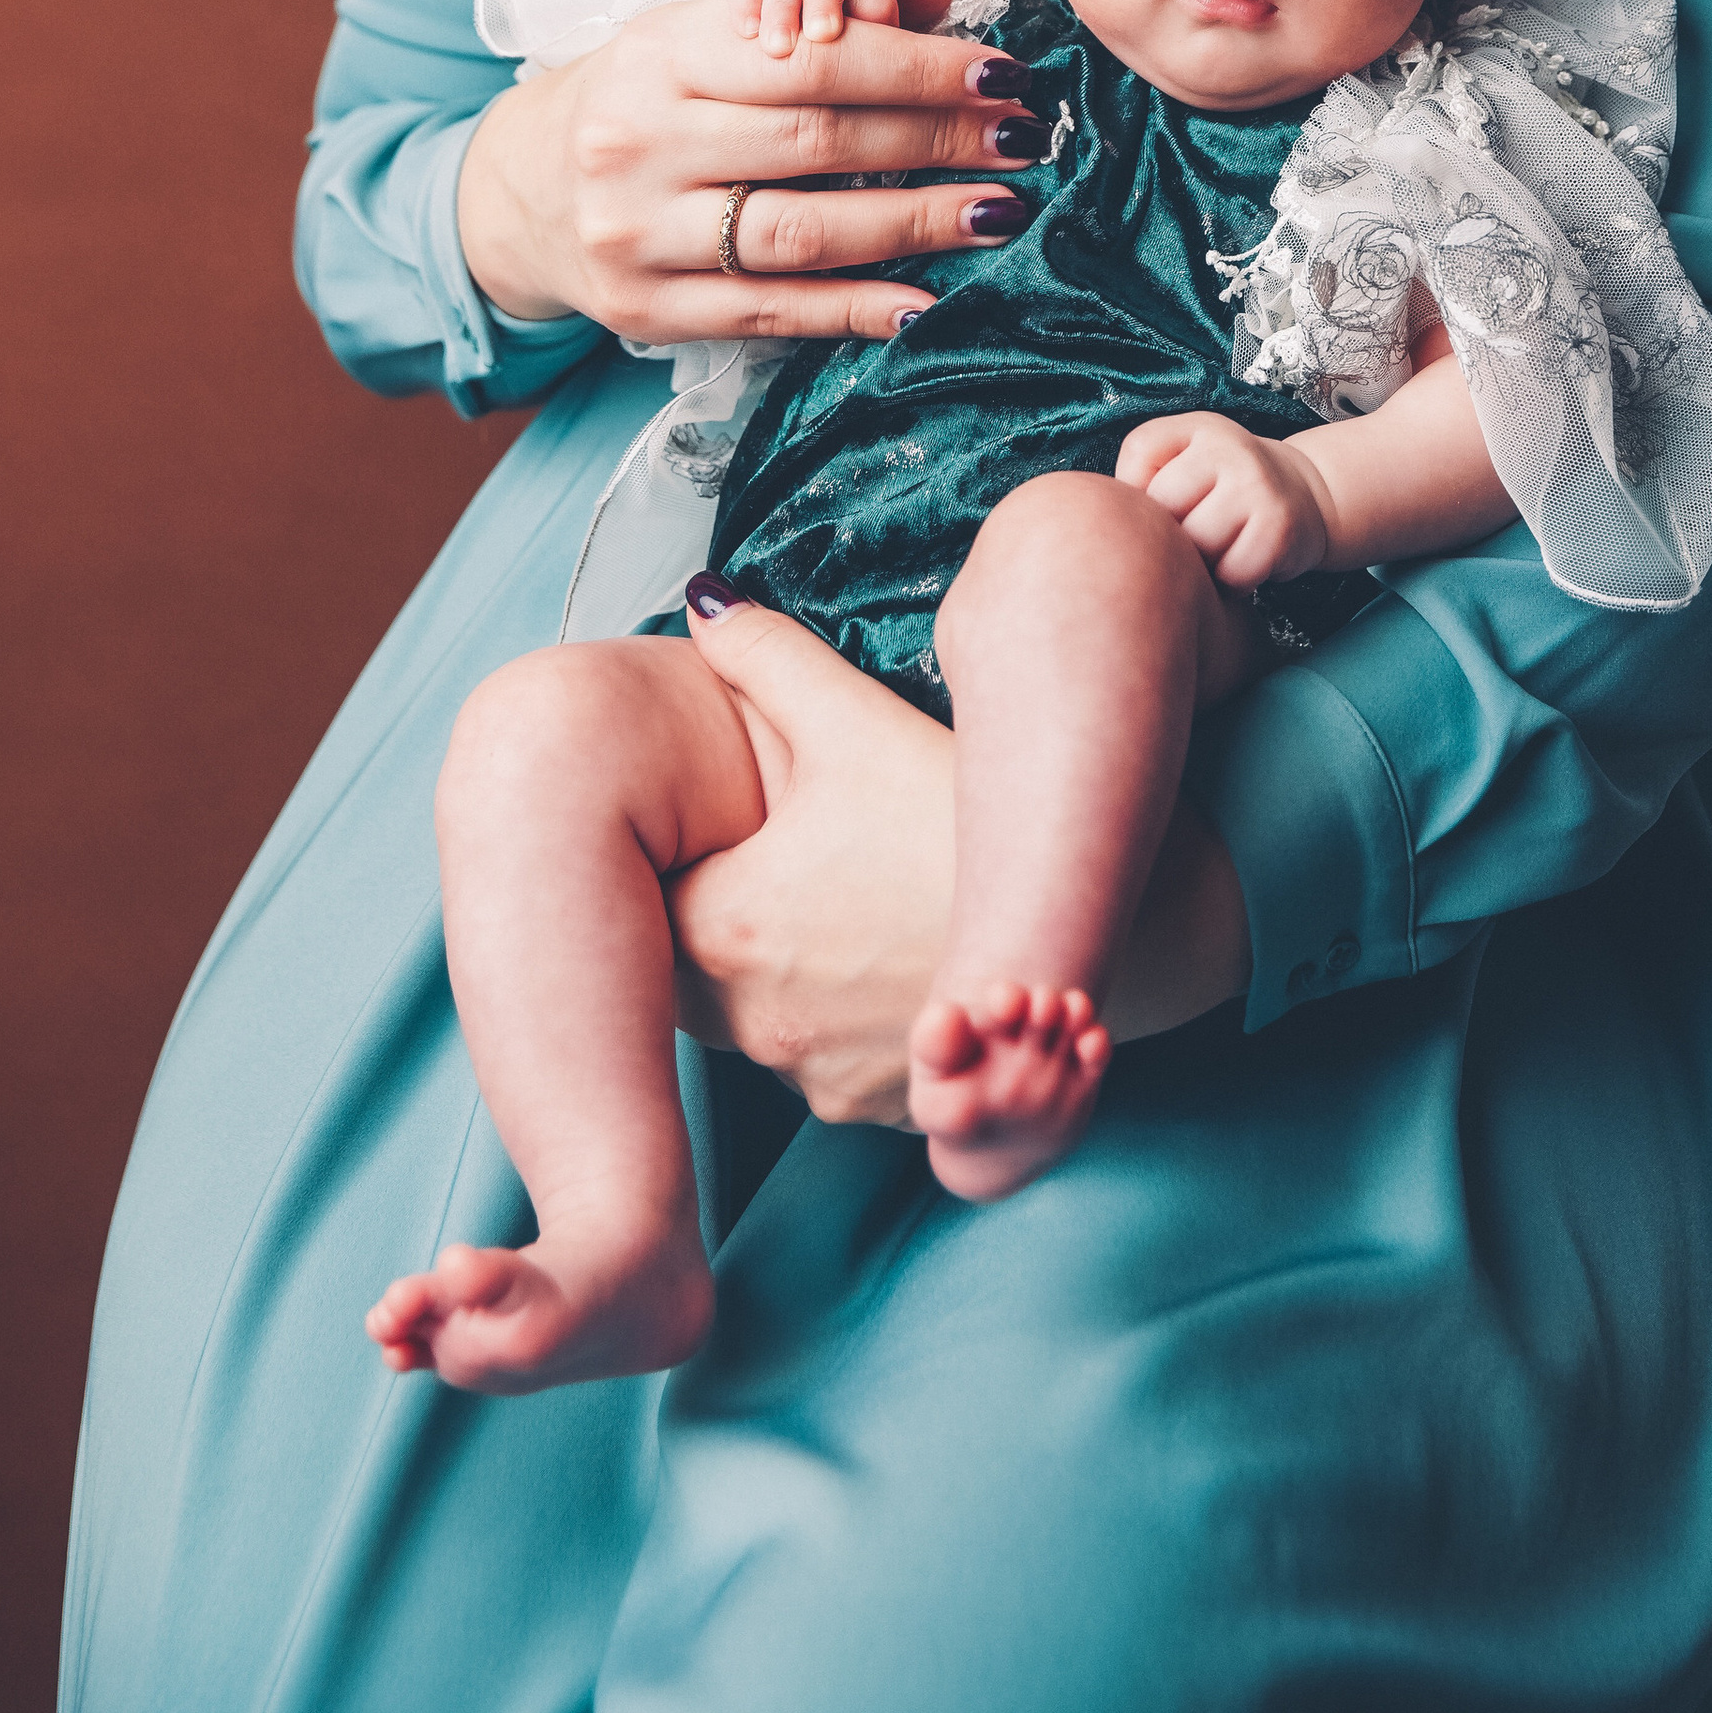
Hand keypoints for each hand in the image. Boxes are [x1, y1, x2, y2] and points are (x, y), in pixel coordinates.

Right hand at [455, 0, 1044, 345]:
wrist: (523, 194)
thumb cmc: (644, 98)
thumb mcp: (706, 33)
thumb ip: (820, 11)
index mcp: (661, 54)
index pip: (811, 58)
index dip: (916, 67)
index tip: (1002, 74)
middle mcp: (641, 140)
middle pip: (817, 141)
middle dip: (937, 139)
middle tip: (1022, 138)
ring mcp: (639, 231)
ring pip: (800, 230)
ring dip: (914, 224)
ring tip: (998, 213)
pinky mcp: (646, 309)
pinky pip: (769, 310)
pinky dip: (853, 309)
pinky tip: (923, 303)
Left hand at [669, 594, 1251, 1116]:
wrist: (1074, 920)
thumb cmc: (955, 816)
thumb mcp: (855, 717)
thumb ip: (761, 655)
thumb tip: (698, 602)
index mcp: (725, 927)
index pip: (638, 904)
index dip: (669, 860)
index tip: (705, 828)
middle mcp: (754, 1023)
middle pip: (689, 970)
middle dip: (715, 920)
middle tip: (771, 861)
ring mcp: (817, 1078)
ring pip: (757, 1024)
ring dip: (777, 978)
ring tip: (841, 907)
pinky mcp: (878, 1110)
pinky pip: (825, 1066)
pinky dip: (841, 1023)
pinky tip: (888, 961)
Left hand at [1117, 410, 1336, 584]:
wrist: (1305, 494)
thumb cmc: (1226, 486)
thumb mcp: (1187, 458)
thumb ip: (1142, 477)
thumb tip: (1114, 531)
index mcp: (1197, 426)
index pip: (1139, 453)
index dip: (1141, 490)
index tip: (1168, 499)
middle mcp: (1229, 447)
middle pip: (1164, 510)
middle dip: (1171, 534)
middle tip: (1195, 532)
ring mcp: (1256, 485)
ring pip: (1197, 547)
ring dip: (1202, 563)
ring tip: (1218, 548)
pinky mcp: (1279, 527)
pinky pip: (1232, 574)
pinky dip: (1233, 582)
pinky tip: (1242, 561)